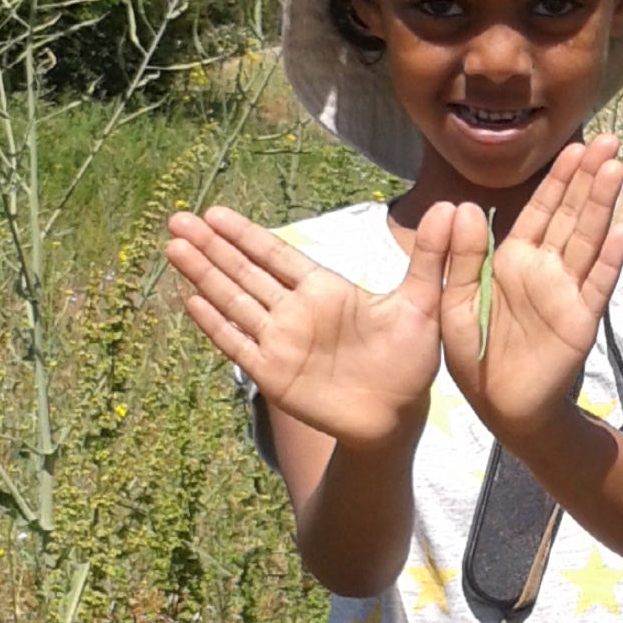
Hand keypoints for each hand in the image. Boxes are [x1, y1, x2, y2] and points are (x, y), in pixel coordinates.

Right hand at [166, 202, 452, 450]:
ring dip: (203, 277)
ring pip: (234, 302)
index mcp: (323, 290)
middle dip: (211, 247)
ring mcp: (280, 342)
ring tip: (173, 248)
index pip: (276, 255)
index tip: (216, 212)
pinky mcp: (274, 375)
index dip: (245, 235)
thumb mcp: (422, 304)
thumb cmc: (409, 361)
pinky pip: (239, 345)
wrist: (397, 416)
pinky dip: (216, 325)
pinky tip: (190, 302)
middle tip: (177, 218)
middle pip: (244, 273)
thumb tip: (449, 207)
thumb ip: (430, 259)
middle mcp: (294, 312)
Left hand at [439, 136, 622, 439]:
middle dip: (588, 178)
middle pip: (571, 215)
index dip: (558, 180)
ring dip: (602, 205)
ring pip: (587, 239)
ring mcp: (566, 293)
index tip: (574, 147)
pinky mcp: (580, 320)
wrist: (500, 406)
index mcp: (513, 260)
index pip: (540, 210)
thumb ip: (461, 257)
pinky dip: (609, 259)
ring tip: (617, 169)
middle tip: (608, 141)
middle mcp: (545, 270)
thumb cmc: (474, 356)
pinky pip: (596, 284)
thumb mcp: (453, 303)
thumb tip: (466, 206)